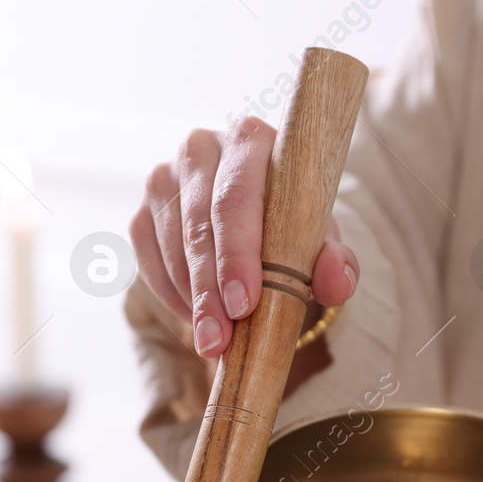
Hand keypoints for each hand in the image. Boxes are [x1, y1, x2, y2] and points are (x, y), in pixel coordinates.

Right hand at [130, 117, 359, 357]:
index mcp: (251, 140)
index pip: (236, 196)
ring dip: (189, 297)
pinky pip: (148, 257)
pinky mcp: (144, 210)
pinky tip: (194, 318)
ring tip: (212, 341)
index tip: (244, 305)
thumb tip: (338, 282)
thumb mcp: (320, 241)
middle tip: (218, 339)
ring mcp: (166, 177)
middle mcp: (201, 148)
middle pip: (199, 223)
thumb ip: (335, 260)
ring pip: (170, 243)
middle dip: (209, 288)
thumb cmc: (293, 225)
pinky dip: (170, 293)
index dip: (237, 253)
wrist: (259, 216)